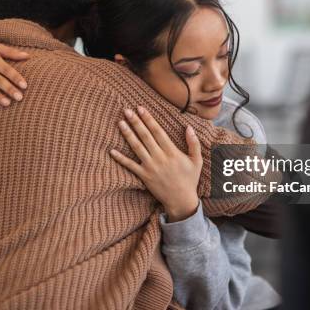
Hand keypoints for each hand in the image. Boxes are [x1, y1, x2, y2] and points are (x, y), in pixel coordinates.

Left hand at [110, 106, 201, 221]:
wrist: (181, 200)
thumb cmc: (190, 179)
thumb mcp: (197, 161)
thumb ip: (194, 143)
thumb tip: (189, 127)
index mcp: (172, 152)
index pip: (158, 131)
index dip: (148, 119)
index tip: (141, 108)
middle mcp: (160, 157)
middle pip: (145, 136)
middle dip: (136, 122)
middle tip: (127, 110)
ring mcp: (150, 167)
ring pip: (137, 147)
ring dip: (128, 134)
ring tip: (120, 123)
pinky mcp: (144, 176)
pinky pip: (130, 166)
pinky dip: (121, 158)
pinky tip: (112, 151)